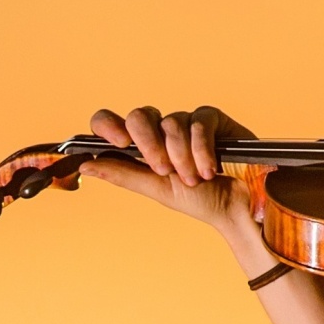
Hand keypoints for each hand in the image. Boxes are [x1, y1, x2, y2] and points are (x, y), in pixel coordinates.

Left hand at [84, 104, 261, 254]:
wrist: (236, 207)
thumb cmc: (199, 199)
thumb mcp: (156, 188)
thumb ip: (123, 174)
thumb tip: (86, 164)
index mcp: (142, 146)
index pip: (112, 122)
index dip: (109, 125)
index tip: (120, 142)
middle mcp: (161, 130)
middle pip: (139, 115)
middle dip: (149, 143)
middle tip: (163, 169)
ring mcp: (186, 122)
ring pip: (171, 122)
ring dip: (181, 156)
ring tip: (195, 179)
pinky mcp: (212, 118)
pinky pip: (198, 121)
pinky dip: (201, 147)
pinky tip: (210, 167)